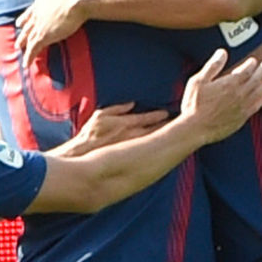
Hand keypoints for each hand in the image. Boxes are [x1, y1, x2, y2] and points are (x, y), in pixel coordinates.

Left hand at [15, 0, 85, 65]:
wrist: (77, 0)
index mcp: (40, 2)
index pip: (30, 12)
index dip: (25, 19)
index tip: (21, 23)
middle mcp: (36, 14)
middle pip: (27, 26)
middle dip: (23, 35)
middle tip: (18, 42)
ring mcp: (39, 25)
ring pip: (28, 38)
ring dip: (24, 46)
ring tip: (21, 52)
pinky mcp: (43, 36)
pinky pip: (33, 49)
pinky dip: (28, 57)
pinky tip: (26, 63)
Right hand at [54, 103, 169, 156]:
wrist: (82, 156)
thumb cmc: (90, 136)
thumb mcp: (100, 116)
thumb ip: (117, 109)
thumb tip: (131, 104)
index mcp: (125, 124)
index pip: (148, 119)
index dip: (160, 116)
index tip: (168, 113)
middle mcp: (132, 136)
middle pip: (155, 130)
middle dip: (167, 126)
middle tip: (179, 122)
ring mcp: (132, 148)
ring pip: (153, 141)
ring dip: (164, 137)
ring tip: (175, 134)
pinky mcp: (130, 157)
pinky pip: (146, 151)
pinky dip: (155, 147)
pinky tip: (162, 148)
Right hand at [180, 49, 261, 142]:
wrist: (196, 128)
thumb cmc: (194, 105)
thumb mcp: (198, 81)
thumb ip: (212, 66)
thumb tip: (222, 52)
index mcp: (229, 83)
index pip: (246, 70)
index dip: (251, 64)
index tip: (253, 61)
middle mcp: (239, 94)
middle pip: (256, 79)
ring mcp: (242, 106)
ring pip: (259, 91)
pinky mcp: (242, 117)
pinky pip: (257, 105)